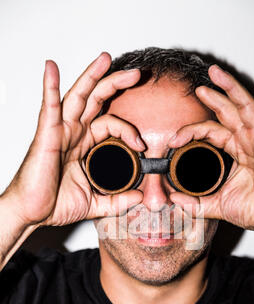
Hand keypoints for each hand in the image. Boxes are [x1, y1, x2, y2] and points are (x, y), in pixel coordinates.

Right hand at [3, 53, 144, 226]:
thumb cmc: (54, 204)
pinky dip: (49, 85)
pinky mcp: (46, 135)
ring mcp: (59, 132)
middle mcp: (73, 134)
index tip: (142, 146)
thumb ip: (118, 201)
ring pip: (77, 96)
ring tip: (106, 59)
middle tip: (137, 74)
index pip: (111, 123)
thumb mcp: (95, 203)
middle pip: (96, 100)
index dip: (129, 130)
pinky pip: (48, 107)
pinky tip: (51, 68)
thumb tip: (139, 198)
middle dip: (116, 84)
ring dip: (91, 76)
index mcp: (84, 145)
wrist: (31, 214)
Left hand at [168, 65, 253, 236]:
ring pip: (247, 108)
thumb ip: (195, 203)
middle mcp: (250, 142)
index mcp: (238, 152)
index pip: (213, 131)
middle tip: (198, 87)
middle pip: (229, 112)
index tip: (174, 139)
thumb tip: (174, 199)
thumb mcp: (216, 205)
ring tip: (217, 73)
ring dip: (232, 89)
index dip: (193, 131)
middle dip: (214, 96)